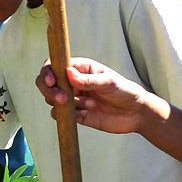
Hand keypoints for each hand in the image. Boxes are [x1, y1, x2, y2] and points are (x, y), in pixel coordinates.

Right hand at [37, 58, 157, 134]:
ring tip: (89, 105)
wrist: (135, 113)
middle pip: (46, 83)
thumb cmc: (125, 91)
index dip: (47, 71)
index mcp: (80, 68)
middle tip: (63, 99)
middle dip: (49, 90)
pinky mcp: (76, 115)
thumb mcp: (109, 82)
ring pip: (51, 99)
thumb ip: (89, 80)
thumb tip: (68, 74)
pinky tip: (85, 114)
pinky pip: (60, 115)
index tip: (51, 80)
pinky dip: (67, 115)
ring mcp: (73, 99)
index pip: (55, 65)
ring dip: (63, 104)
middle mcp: (72, 83)